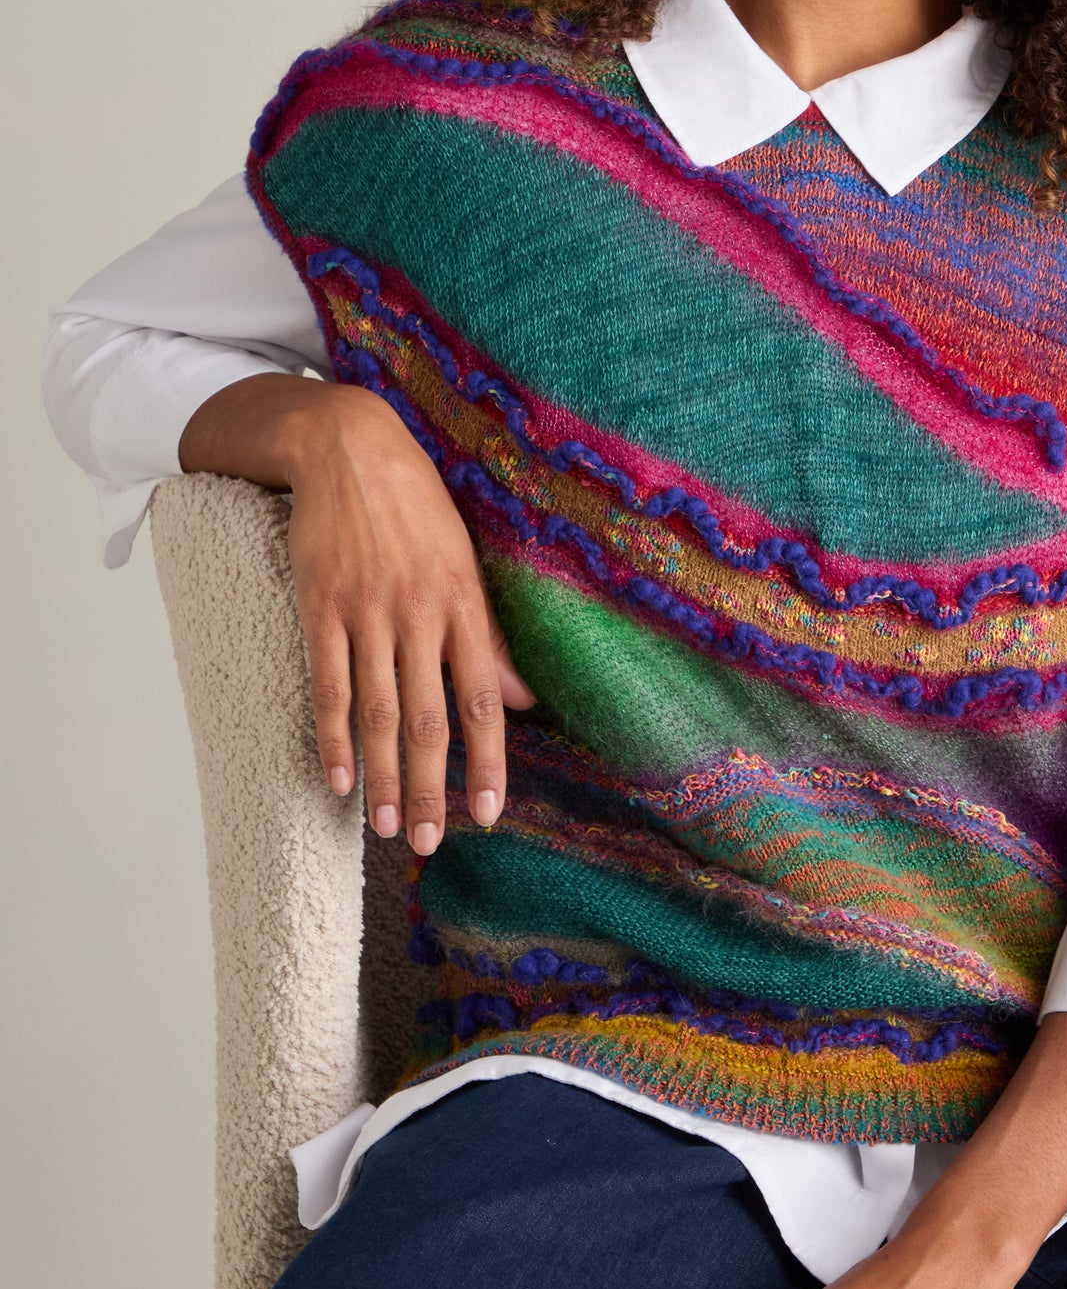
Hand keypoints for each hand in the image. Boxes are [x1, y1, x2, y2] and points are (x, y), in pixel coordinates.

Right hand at [179, 373, 535, 850]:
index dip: (487, 760)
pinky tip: (338, 780)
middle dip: (432, 786)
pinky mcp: (320, 607)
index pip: (482, 697)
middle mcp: (419, 613)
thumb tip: (523, 700)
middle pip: (428, 717)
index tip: (489, 812)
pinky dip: (331, 738)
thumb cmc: (414, 504)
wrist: (347, 446)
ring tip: (390, 827)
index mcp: (463, 602)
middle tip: (430, 842)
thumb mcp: (465, 560)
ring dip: (385, 776)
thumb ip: (488, 637)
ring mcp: (367, 612)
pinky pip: (328, 684)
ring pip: (378, 711)